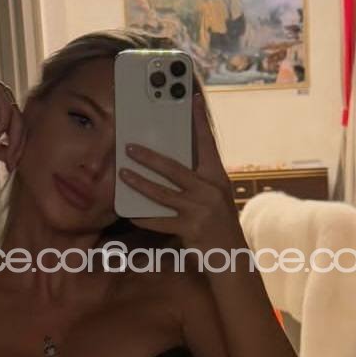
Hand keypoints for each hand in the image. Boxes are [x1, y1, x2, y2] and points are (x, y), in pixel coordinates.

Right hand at [0, 78, 25, 167]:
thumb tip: (13, 163)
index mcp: (1, 105)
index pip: (17, 127)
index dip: (17, 147)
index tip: (11, 165)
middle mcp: (2, 95)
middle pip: (20, 122)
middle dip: (18, 144)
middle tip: (11, 162)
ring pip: (16, 116)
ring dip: (13, 138)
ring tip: (5, 153)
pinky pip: (5, 108)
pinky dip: (3, 125)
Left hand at [118, 92, 241, 247]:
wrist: (232, 258)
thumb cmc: (220, 223)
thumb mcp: (216, 197)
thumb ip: (199, 179)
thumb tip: (171, 163)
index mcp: (218, 178)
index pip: (207, 144)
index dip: (199, 121)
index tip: (192, 98)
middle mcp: (211, 190)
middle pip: (175, 168)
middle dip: (150, 157)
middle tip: (129, 147)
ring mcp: (201, 210)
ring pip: (162, 193)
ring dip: (140, 183)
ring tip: (123, 174)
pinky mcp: (191, 229)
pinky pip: (160, 221)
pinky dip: (143, 217)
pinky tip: (130, 212)